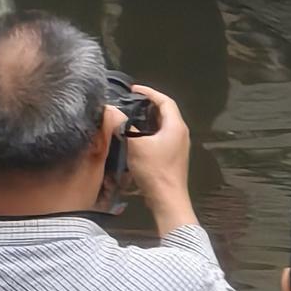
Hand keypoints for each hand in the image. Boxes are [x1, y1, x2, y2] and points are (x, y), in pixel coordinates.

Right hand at [120, 84, 194, 233]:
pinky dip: (150, 134)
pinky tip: (137, 140)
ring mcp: (179, 146)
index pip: (164, 100)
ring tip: (131, 119)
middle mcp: (180, 132)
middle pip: (165, 112)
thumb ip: (123, 127)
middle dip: (148, 106)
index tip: (134, 89)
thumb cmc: (155, 170)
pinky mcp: (174, 158)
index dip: (150, 92)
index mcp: (176, 125)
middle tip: (130, 103)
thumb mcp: (136, 146)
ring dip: (148, 121)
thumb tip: (109, 110)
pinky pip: (162, 138)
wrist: (168, 200)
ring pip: (163, 126)